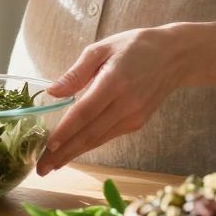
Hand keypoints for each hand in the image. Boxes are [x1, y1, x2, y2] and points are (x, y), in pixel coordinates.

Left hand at [35, 25, 191, 175]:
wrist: (174, 56)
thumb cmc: (133, 46)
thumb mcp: (101, 48)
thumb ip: (77, 72)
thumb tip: (52, 92)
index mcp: (115, 81)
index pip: (85, 112)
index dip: (66, 131)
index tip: (48, 147)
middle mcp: (126, 104)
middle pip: (90, 133)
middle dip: (64, 153)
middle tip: (41, 168)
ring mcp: (134, 116)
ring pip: (99, 139)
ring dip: (74, 154)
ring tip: (51, 165)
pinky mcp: (138, 123)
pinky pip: (108, 136)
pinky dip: (89, 145)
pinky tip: (72, 151)